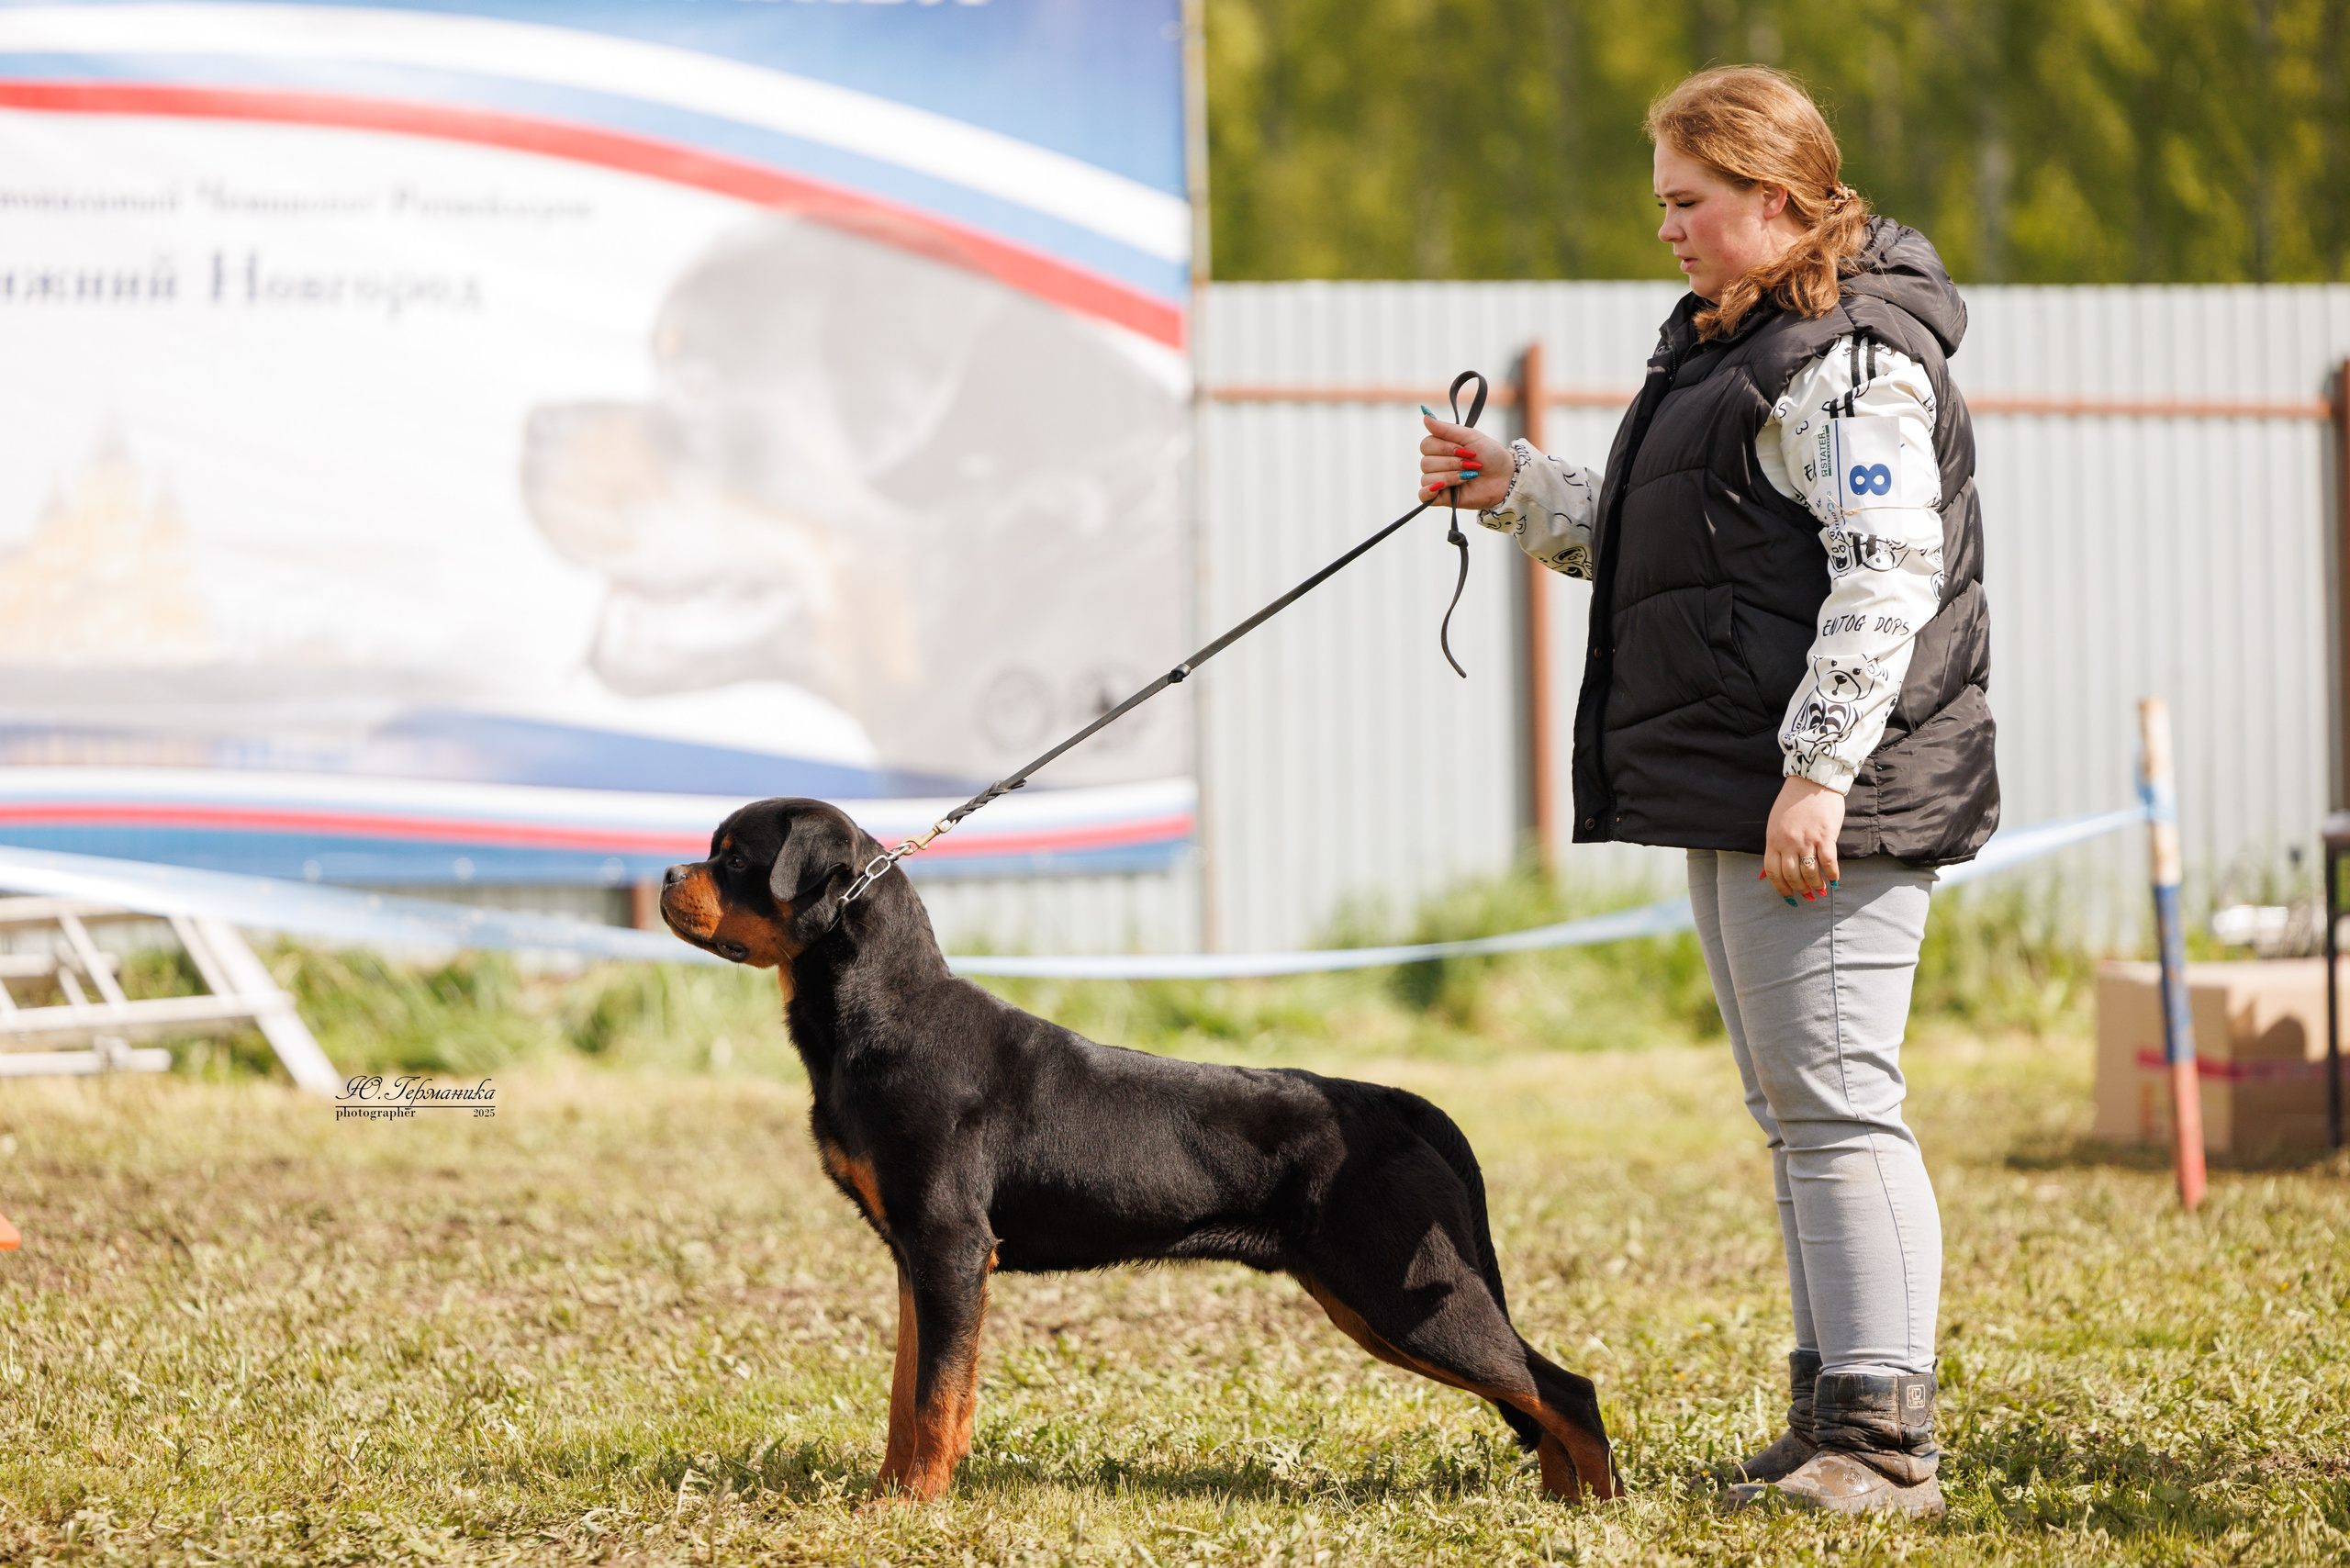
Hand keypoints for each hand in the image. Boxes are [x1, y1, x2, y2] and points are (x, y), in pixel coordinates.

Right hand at [1418, 414, 1511, 509]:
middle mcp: (1436, 464)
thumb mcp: (1470, 436)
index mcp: (1441, 448)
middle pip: (1426, 462)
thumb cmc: (1491, 455)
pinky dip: (1429, 491)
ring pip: (1427, 477)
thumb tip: (1425, 416)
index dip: (1444, 448)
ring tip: (1468, 477)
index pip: (1426, 445)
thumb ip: (1445, 428)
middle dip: (1451, 463)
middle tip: (1471, 464)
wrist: (1505, 478)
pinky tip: (1441, 488)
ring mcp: (1438, 481)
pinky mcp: (1441, 498)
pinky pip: (1423, 495)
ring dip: (1451, 476)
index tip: (1465, 449)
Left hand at [1763, 776, 1843, 899]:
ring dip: (1816, 885)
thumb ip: (1774, 848)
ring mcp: (1807, 839)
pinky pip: (1828, 862)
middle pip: (1792, 875)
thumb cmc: (1792, 803)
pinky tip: (1835, 880)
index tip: (1789, 896)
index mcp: (1773, 840)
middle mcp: (1788, 842)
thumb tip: (1765, 874)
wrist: (1812, 781)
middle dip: (1800, 889)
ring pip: (1810, 872)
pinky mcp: (1825, 836)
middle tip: (1808, 894)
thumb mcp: (1775, 825)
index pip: (1772, 872)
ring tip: (1821, 889)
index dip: (1781, 888)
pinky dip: (1832, 874)